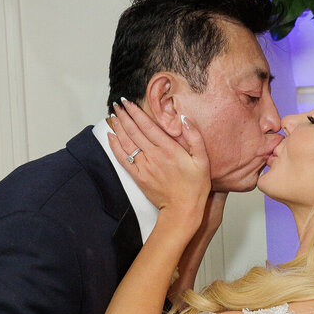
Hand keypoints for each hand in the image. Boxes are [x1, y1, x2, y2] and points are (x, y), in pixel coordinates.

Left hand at [108, 100, 209, 223]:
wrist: (183, 210)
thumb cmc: (195, 187)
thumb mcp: (202, 160)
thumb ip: (194, 137)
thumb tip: (184, 119)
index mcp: (169, 149)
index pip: (147, 126)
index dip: (136, 112)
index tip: (128, 102)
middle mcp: (154, 156)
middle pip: (134, 131)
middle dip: (124, 116)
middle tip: (118, 104)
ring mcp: (145, 167)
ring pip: (127, 143)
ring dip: (118, 128)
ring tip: (113, 115)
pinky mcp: (139, 177)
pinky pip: (123, 159)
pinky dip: (115, 147)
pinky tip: (111, 137)